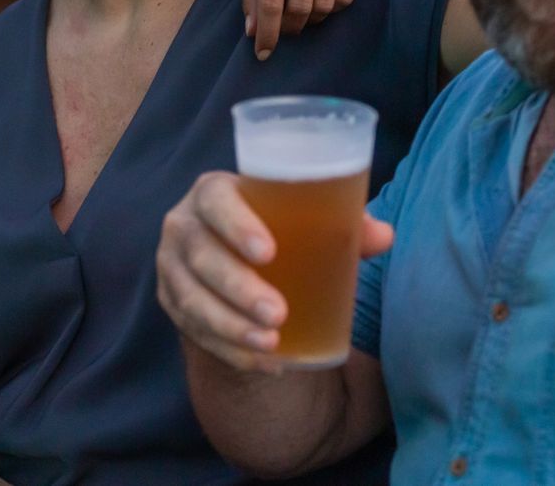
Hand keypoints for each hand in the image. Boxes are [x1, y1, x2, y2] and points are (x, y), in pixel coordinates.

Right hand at [156, 172, 392, 372]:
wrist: (231, 253)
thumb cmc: (275, 226)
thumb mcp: (302, 219)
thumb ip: (343, 225)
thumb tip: (384, 236)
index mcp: (213, 192)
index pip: (217, 201)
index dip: (237, 225)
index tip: (269, 253)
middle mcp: (184, 224)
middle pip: (202, 256)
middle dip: (238, 289)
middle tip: (278, 314)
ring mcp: (170, 265)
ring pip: (192, 298)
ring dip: (230, 326)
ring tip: (270, 344)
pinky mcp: (171, 301)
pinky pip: (192, 329)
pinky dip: (227, 349)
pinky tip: (262, 362)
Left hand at [246, 0, 360, 58]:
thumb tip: (252, 33)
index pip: (270, 1)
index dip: (267, 33)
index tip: (263, 55)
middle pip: (299, 7)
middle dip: (290, 29)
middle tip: (286, 30)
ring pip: (324, 5)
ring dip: (312, 20)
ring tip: (303, 14)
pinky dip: (333, 8)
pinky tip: (322, 1)